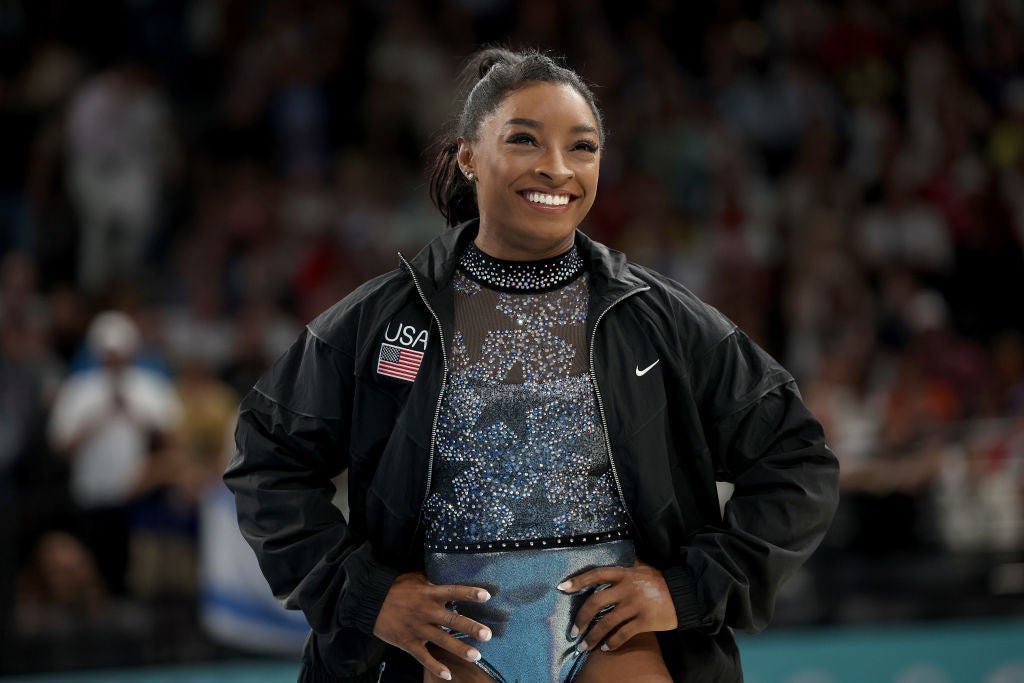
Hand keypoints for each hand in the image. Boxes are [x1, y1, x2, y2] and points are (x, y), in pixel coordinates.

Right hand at [372, 571, 492, 680]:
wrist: (370, 600)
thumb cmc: (396, 587)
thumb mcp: (416, 578)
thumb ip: (434, 581)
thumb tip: (451, 574)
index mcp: (429, 594)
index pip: (453, 591)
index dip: (469, 593)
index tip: (486, 596)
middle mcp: (426, 611)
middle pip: (452, 620)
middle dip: (470, 628)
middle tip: (487, 635)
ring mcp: (417, 628)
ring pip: (442, 640)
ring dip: (459, 649)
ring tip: (476, 656)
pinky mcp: (408, 642)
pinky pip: (423, 657)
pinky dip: (435, 667)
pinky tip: (447, 675)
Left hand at [558, 559, 676, 652]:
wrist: (686, 594)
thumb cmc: (661, 581)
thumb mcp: (642, 567)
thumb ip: (627, 564)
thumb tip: (616, 551)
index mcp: (624, 573)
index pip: (597, 574)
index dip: (579, 580)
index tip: (562, 587)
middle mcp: (627, 588)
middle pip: (596, 602)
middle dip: (581, 618)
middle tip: (573, 632)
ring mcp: (635, 605)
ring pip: (607, 622)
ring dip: (593, 636)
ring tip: (584, 646)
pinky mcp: (645, 621)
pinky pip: (623, 634)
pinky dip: (612, 643)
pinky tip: (605, 648)